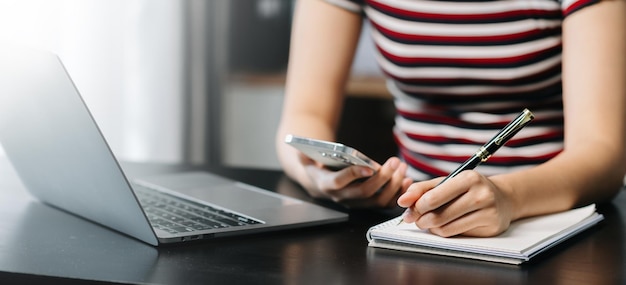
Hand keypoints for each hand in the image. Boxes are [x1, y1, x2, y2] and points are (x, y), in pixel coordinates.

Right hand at [300, 154, 412, 207]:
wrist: (321, 182)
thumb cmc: (316, 167)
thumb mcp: (306, 159)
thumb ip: (303, 154)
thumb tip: (298, 147)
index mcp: (327, 185)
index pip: (340, 182)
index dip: (355, 174)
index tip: (370, 166)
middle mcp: (342, 198)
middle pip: (365, 192)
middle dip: (383, 177)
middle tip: (395, 162)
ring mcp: (356, 203)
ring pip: (378, 199)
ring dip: (393, 185)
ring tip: (402, 167)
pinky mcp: (367, 203)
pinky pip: (385, 203)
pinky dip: (397, 193)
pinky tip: (407, 179)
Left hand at [397, 170, 513, 236]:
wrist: (503, 198)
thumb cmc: (469, 189)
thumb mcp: (447, 182)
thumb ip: (422, 189)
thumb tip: (402, 200)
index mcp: (468, 178)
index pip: (433, 198)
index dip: (416, 207)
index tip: (407, 210)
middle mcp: (480, 194)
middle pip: (438, 215)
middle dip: (420, 219)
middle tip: (415, 219)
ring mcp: (487, 212)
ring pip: (446, 228)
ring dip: (431, 227)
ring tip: (429, 222)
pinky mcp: (490, 227)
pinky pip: (456, 235)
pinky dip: (444, 232)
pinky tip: (444, 226)